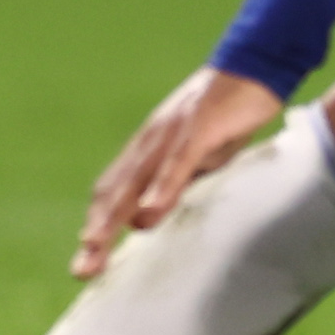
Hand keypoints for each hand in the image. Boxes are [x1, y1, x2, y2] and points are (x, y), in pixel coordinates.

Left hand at [73, 66, 283, 276]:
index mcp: (148, 150)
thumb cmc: (225, 113)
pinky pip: (175, 163)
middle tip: (82, 270)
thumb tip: (147, 215)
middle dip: (97, 232)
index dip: (98, 224)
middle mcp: (150, 142)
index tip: (87, 260)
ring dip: (114, 217)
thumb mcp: (197, 157)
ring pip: (135, 180)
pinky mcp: (197, 127)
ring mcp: (171, 134)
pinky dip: (160, 190)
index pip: (113, 192)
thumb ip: (173, 184)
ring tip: (97, 248)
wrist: (252, 64)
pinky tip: (149, 216)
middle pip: (114, 192)